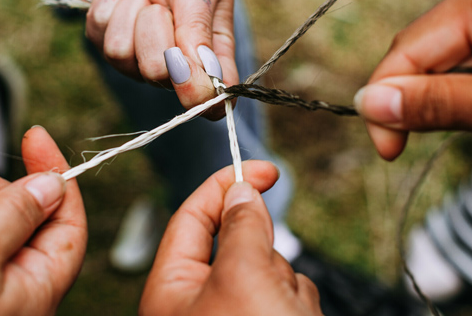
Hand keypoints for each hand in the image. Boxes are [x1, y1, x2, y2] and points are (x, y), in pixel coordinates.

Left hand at [85, 0, 236, 116]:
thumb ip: (198, 29)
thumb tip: (205, 78)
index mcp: (211, 56)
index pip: (211, 101)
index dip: (198, 96)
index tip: (187, 67)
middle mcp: (176, 67)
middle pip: (158, 75)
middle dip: (155, 30)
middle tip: (162, 7)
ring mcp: (140, 59)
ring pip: (122, 56)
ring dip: (130, 15)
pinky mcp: (108, 44)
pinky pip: (98, 37)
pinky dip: (109, 5)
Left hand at [141, 161, 321, 314]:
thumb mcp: (243, 275)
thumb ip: (242, 226)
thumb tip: (242, 192)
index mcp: (171, 290)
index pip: (192, 218)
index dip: (226, 186)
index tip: (266, 171)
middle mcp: (199, 303)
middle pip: (238, 243)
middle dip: (265, 250)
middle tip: (271, 278)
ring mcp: (234, 315)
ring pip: (270, 270)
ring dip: (287, 283)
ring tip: (287, 311)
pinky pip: (289, 295)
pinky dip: (299, 304)